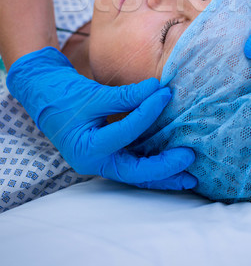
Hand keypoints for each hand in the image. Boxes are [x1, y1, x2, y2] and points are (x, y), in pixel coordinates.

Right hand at [6, 47, 196, 189]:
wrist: (44, 94)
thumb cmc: (63, 95)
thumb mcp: (93, 95)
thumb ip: (125, 96)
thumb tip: (157, 89)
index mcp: (87, 150)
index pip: (125, 132)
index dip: (147, 112)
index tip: (164, 94)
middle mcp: (96, 163)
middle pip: (135, 172)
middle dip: (165, 168)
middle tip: (189, 158)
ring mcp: (103, 161)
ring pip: (138, 174)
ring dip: (164, 175)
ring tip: (190, 176)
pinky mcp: (110, 154)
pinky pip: (135, 163)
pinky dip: (153, 164)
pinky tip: (173, 163)